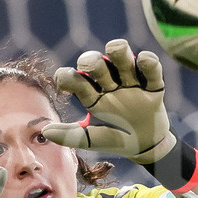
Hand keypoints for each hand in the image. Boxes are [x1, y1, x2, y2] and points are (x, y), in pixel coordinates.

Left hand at [42, 39, 175, 163]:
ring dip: (117, 50)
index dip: (66, 77)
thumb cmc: (116, 140)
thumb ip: (71, 136)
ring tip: (116, 50)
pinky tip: (142, 60)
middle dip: (90, 60)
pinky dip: (146, 60)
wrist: (147, 148)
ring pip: (121, 55)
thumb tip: (45, 131)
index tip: (64, 84)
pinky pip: (150, 67)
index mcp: (91, 95)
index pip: (74, 79)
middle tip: (88, 65)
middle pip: (95, 63)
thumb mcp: (93, 140)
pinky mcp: (153, 84)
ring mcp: (130, 82)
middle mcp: (108, 83)